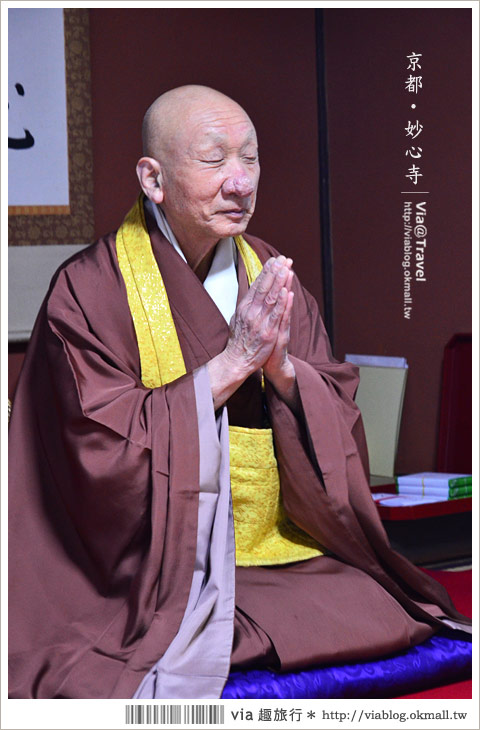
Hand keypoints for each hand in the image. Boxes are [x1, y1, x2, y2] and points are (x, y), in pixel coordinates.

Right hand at [206, 256, 291, 408]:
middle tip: (283, 259)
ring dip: (280, 282)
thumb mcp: (238, 318)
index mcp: (244, 307)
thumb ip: (246, 305)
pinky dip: (281, 303)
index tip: (274, 260)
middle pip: (264, 288)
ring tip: (287, 268)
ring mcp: (259, 322)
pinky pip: (276, 315)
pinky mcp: (268, 333)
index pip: (257, 286)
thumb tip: (252, 291)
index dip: (266, 272)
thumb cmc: (239, 340)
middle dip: (274, 272)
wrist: (236, 361)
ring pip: (271, 298)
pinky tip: (287, 291)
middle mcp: (251, 312)